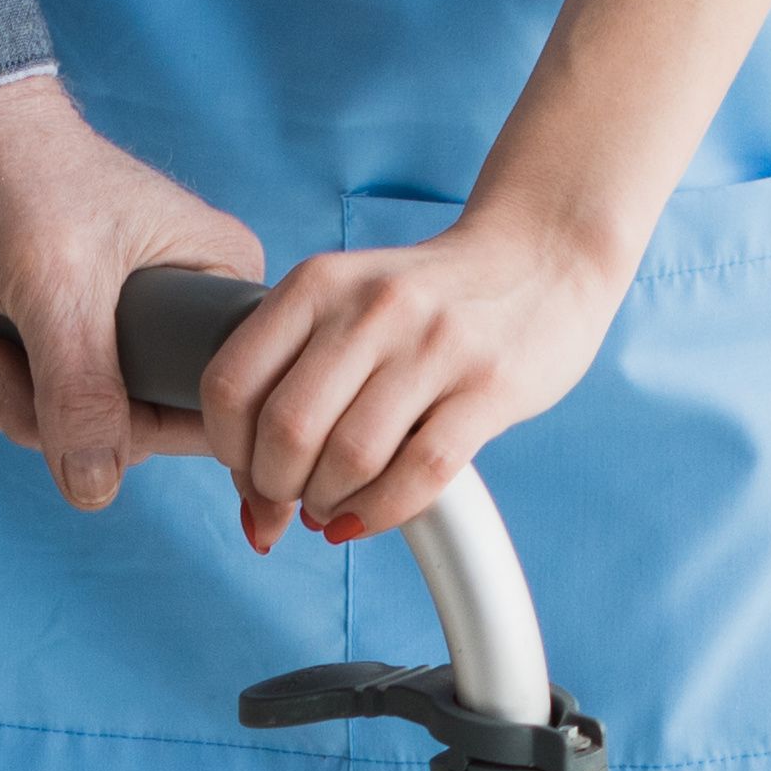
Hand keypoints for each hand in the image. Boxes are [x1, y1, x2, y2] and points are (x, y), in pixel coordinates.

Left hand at [0, 75, 257, 513]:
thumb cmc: (12, 168)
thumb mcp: (56, 285)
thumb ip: (81, 391)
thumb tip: (94, 486)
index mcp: (208, 286)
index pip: (200, 405)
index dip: (130, 431)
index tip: (63, 413)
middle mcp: (165, 309)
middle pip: (110, 425)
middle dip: (25, 404)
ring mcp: (98, 322)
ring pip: (47, 416)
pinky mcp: (38, 326)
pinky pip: (3, 391)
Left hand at [198, 202, 621, 554]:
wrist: (543, 255)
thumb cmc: (431, 300)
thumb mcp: (346, 302)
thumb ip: (293, 377)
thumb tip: (253, 503)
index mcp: (319, 283)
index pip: (230, 385)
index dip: (228, 451)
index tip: (248, 472)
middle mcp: (371, 307)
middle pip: (287, 432)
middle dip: (276, 488)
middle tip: (290, 499)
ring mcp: (434, 345)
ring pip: (349, 460)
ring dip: (328, 504)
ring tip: (333, 506)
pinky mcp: (489, 387)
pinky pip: (419, 475)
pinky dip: (381, 512)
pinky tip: (368, 515)